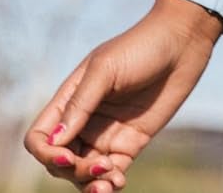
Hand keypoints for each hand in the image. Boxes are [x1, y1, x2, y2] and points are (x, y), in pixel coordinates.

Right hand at [24, 0, 222, 192]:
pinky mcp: (129, 144)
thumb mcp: (106, 69)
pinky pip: (110, 174)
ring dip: (89, 185)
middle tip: (100, 166)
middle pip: (59, 161)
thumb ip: (80, 104)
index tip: (66, 156)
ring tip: (110, 181)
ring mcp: (105, 134)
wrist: (182, 43)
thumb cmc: (141, 46)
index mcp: (69, 100)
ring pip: (82, 173)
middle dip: (73, 171)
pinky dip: (109, 185)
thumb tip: (55, 141)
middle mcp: (83, 121)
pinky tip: (118, 182)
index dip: (45, 153)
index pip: (40, 137)